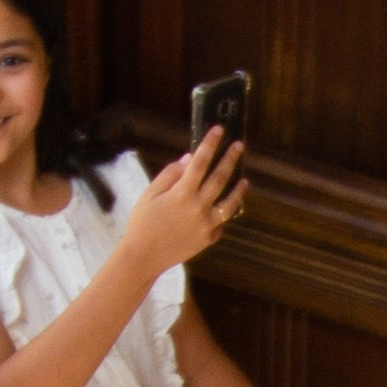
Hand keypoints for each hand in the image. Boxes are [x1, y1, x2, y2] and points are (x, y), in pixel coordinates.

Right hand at [126, 132, 247, 275]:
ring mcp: (207, 225)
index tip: (218, 130)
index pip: (200, 162)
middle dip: (230, 158)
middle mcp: (198, 208)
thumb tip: (190, 158)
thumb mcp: (150, 194)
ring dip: (239, 189)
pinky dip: (223, 214)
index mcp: (182, 194)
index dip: (210, 144)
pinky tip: (224, 207)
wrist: (143, 257)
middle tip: (238, 145)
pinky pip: (221, 222)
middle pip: (220, 178)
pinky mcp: (209, 239)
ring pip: (230, 203)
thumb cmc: (142, 222)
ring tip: (244, 180)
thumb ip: (170, 174)